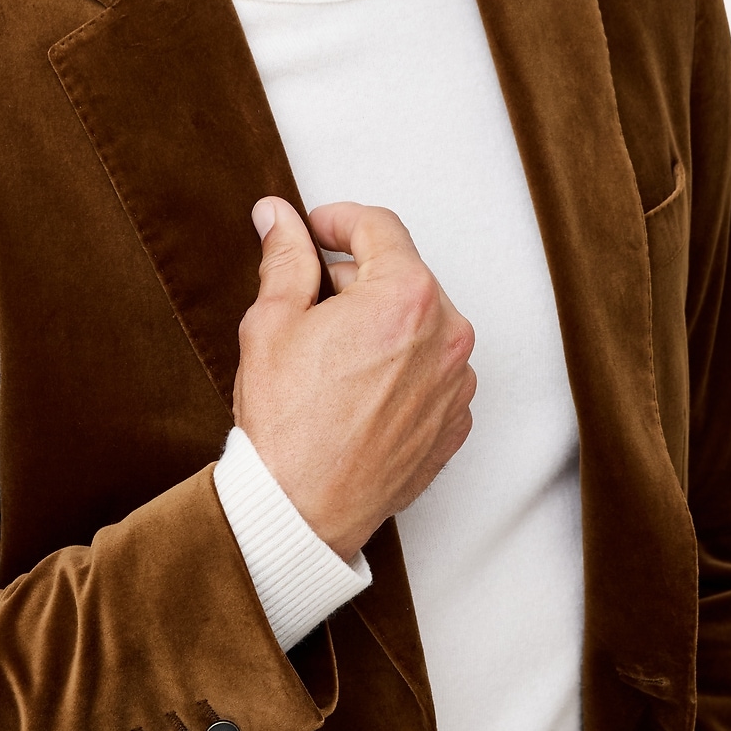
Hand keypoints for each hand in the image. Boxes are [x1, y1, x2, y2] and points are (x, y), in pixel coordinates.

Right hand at [232, 198, 475, 560]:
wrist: (302, 510)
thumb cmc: (287, 426)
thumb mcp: (271, 323)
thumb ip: (285, 259)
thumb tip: (279, 220)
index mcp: (406, 297)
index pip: (378, 228)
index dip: (339, 220)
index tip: (315, 229)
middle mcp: (448, 335)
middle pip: (404, 275)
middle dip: (358, 277)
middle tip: (311, 300)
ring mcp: (458, 382)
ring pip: (422, 324)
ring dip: (382, 323)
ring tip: (332, 354)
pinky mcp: (456, 420)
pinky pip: (433, 371)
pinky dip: (401, 367)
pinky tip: (357, 388)